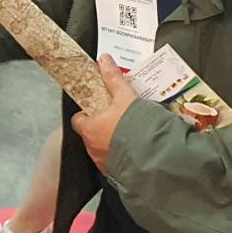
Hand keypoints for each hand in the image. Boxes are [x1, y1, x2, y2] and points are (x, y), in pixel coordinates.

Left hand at [69, 55, 138, 174]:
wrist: (153, 156)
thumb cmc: (135, 125)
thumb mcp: (125, 96)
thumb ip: (113, 78)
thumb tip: (104, 59)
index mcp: (89, 127)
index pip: (78, 120)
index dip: (86, 114)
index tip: (98, 109)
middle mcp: (91, 147)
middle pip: (90, 134)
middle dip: (101, 128)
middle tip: (117, 120)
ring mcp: (102, 162)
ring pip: (102, 149)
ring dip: (111, 143)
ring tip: (130, 135)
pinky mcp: (115, 173)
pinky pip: (114, 163)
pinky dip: (121, 156)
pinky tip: (135, 150)